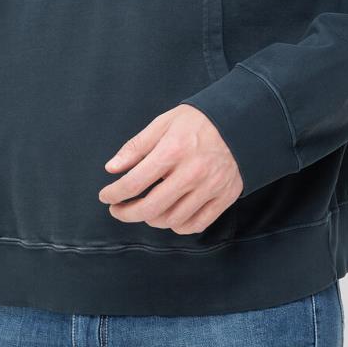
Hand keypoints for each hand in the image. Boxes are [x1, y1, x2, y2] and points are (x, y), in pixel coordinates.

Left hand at [99, 104, 242, 233]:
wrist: (241, 122)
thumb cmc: (198, 121)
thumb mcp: (163, 123)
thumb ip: (136, 147)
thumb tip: (112, 168)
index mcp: (173, 151)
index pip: (134, 183)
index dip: (113, 193)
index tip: (106, 196)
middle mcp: (191, 173)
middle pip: (150, 208)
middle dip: (127, 214)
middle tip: (118, 210)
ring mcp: (210, 188)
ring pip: (172, 221)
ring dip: (152, 220)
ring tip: (145, 209)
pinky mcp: (224, 198)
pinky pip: (196, 224)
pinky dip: (178, 226)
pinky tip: (170, 215)